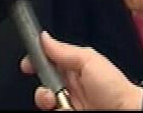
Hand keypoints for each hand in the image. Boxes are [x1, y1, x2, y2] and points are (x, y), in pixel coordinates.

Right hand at [20, 32, 142, 110]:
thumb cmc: (115, 88)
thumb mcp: (88, 60)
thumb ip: (64, 50)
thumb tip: (43, 37)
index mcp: (73, 67)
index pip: (46, 61)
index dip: (35, 62)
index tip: (27, 65)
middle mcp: (69, 86)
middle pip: (42, 85)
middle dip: (41, 89)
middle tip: (50, 92)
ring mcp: (69, 104)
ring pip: (45, 102)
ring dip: (48, 102)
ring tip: (61, 104)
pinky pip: (53, 112)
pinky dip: (57, 111)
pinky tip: (66, 109)